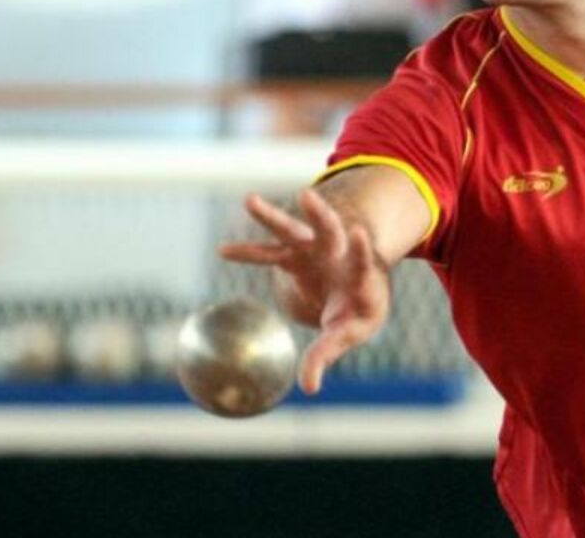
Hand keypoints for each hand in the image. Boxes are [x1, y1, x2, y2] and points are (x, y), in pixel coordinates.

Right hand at [219, 189, 390, 394]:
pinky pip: (267, 253)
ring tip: (249, 200)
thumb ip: (326, 355)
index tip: (358, 232)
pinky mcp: (294, 254)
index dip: (361, 250)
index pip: (362, 262)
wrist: (356, 291)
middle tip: (306, 196)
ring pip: (294, 231)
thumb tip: (310, 387)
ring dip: (273, 217)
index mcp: (359, 276)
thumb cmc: (358, 313)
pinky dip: (247, 252)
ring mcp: (314, 251)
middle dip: (320, 214)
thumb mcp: (348, 334)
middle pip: (329, 230)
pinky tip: (222, 250)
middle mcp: (338, 255)